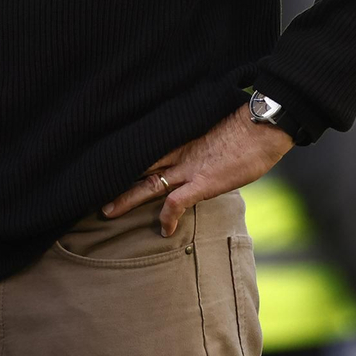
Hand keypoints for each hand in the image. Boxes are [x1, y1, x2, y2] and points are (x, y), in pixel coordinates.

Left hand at [103, 104, 292, 236]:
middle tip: (92, 188)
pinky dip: (167, 216)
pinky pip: (177, 202)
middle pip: (139, 165)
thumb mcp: (215, 128)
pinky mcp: (203, 182)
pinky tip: (164, 230)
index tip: (109, 163)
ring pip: (148, 183)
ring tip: (107, 211)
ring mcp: (189, 167)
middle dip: (115, 178)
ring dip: (126, 198)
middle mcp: (178, 151)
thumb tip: (199, 145)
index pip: (146, 147)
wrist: (263, 125)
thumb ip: (199, 139)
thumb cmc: (245, 124)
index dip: (127, 157)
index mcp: (180, 137)